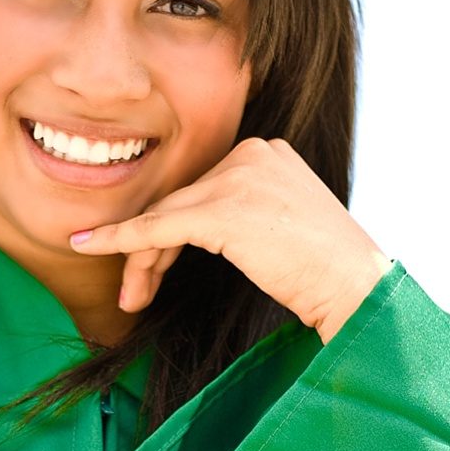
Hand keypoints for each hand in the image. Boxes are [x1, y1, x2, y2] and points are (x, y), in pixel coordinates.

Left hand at [70, 137, 393, 343]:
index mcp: (267, 151)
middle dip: (150, 248)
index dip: (169, 231)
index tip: (149, 267)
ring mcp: (239, 177)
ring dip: (141, 260)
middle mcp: (252, 152)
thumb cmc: (325, 273)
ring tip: (129, 299)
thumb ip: (245, 213)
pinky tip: (93, 247)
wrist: (356, 288)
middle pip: (181, 199)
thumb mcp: (285, 225)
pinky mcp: (225, 208)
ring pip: (167, 215)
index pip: (200, 187)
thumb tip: (196, 229)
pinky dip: (123, 240)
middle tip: (134, 292)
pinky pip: (159, 226)